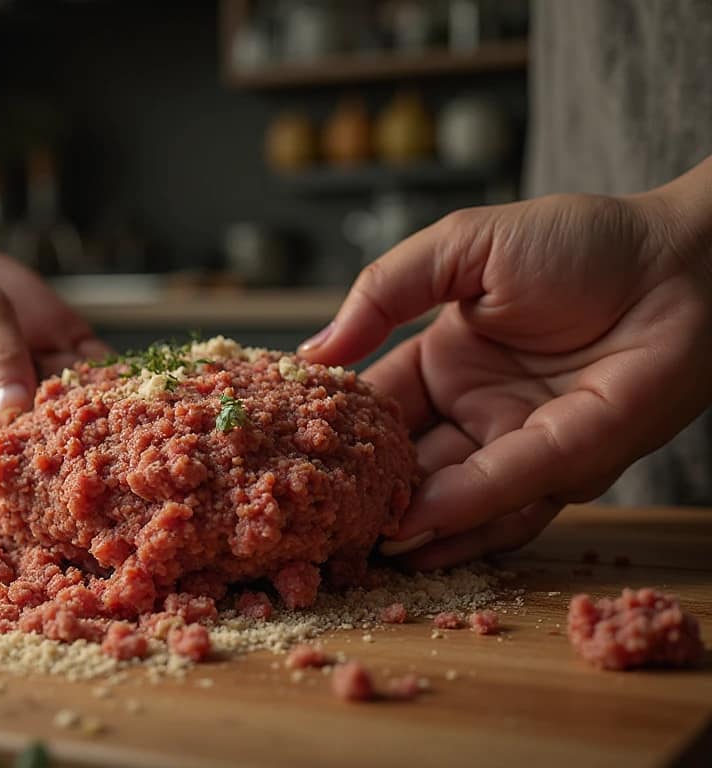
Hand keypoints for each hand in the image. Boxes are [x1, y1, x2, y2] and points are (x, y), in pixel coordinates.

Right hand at [300, 192, 711, 568]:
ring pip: (452, 493)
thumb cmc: (577, 241)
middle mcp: (479, 414)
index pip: (378, 407)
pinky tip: (415, 527)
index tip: (288, 449)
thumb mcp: (459, 249)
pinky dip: (463, 511)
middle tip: (309, 518)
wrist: (682, 255)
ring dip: (405, 521)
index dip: (336, 428)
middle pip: (407, 463)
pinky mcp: (572, 460)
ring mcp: (523, 443)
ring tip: (351, 545)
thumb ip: (382, 292)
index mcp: (448, 364)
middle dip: (362, 492)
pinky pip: (509, 490)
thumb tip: (312, 351)